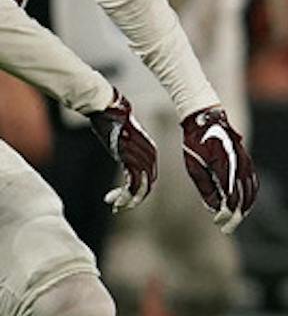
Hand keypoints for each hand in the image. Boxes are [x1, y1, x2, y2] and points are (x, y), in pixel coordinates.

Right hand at [88, 92, 156, 211]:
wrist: (109, 109)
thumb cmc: (114, 119)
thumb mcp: (123, 137)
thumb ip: (126, 148)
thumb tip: (122, 152)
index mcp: (150, 151)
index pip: (150, 176)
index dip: (140, 189)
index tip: (127, 197)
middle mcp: (149, 156)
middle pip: (148, 184)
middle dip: (134, 198)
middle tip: (120, 207)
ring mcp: (141, 158)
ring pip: (141, 187)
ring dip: (128, 200)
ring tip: (116, 206)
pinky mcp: (130, 159)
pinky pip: (131, 184)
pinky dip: (123, 194)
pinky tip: (111, 200)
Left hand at [181, 107, 257, 232]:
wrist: (205, 119)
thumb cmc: (196, 142)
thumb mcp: (194, 167)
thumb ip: (205, 188)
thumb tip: (213, 207)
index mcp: (224, 167)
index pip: (231, 197)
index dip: (226, 213)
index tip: (219, 223)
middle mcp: (239, 166)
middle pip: (244, 197)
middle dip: (237, 215)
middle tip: (228, 228)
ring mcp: (245, 162)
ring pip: (252, 190)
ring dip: (246, 206)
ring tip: (237, 218)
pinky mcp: (246, 160)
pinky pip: (253, 181)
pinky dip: (251, 194)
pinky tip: (245, 203)